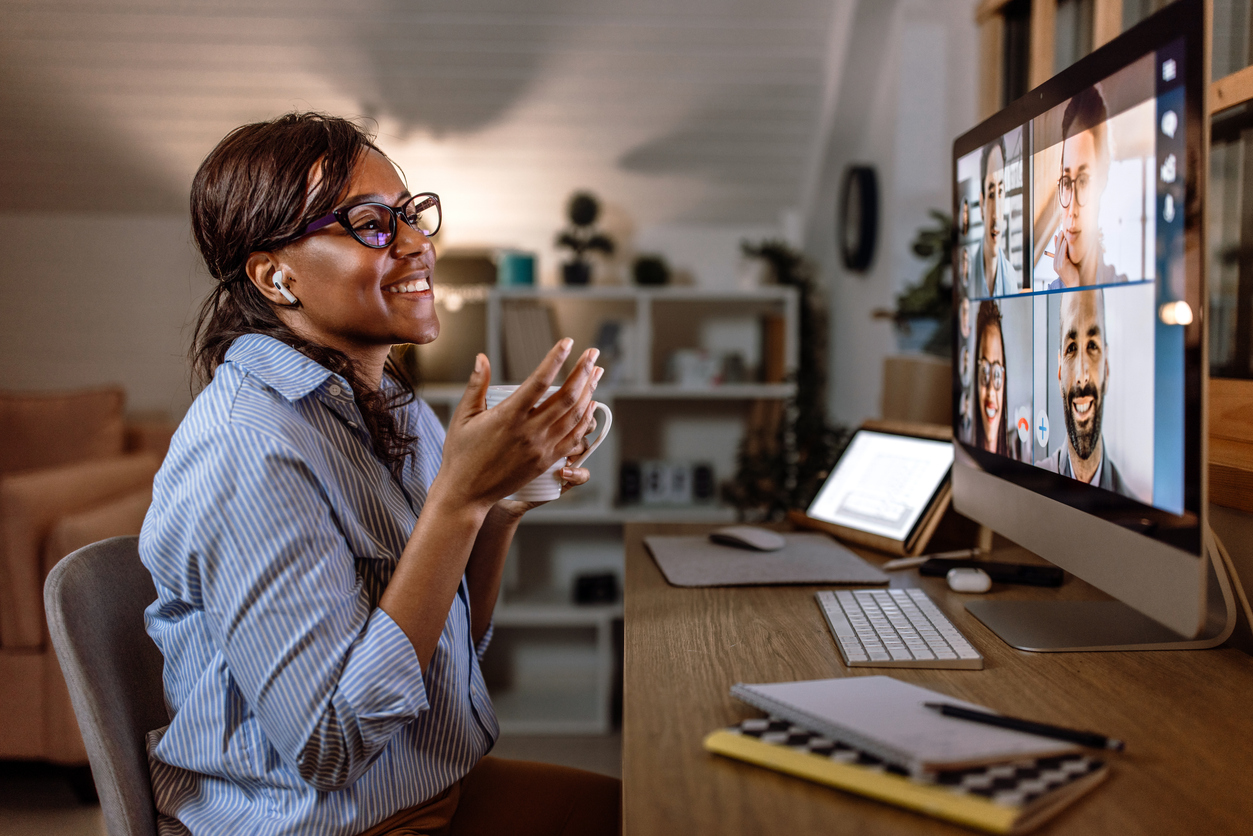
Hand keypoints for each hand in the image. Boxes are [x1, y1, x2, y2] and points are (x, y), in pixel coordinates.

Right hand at [437, 339, 602, 510]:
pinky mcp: (546, 462)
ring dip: (589, 391)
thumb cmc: (461, 454)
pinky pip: (574, 438)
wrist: (466, 493)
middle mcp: (528, 432)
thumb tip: (482, 357)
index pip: (539, 381)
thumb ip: (476, 385)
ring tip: (596, 373)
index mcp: (508, 416)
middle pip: (566, 396)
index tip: (568, 342)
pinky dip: (585, 419)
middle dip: (583, 371)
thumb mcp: (463, 416)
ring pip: (575, 416)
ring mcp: (541, 448)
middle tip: (592, 354)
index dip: (556, 359)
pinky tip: (590, 404)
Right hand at [1051, 230, 1079, 287]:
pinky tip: (1066, 240)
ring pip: (1059, 250)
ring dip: (1061, 241)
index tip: (1058, 236)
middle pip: (1056, 249)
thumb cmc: (1075, 276)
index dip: (1056, 243)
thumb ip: (1068, 260)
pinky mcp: (1062, 264)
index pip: (1056, 251)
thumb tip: (1070, 253)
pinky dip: (1064, 246)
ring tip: (1064, 234)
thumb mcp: (1070, 266)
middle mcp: (1055, 264)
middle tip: (1061, 232)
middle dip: (1058, 240)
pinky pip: (1062, 252)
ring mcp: (1058, 264)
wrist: (1075, 284)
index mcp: (1056, 265)